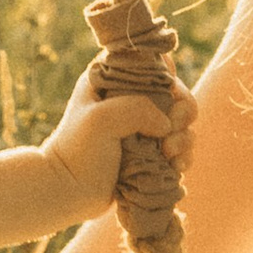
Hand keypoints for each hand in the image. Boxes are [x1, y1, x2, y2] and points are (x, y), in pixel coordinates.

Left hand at [36, 61, 198, 217]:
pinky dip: (183, 156)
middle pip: (176, 93)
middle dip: (183, 111)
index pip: (153, 62)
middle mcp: (131, 99)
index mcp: (114, 79)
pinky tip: (175, 166)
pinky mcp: (151, 152)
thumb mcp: (101, 119)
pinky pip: (180, 149)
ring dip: (184, 137)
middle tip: (170, 131)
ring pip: (182, 123)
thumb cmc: (78, 151)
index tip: (166, 95)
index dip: (167, 77)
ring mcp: (143, 127)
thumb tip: (167, 125)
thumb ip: (137, 109)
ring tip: (169, 154)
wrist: (69, 191)